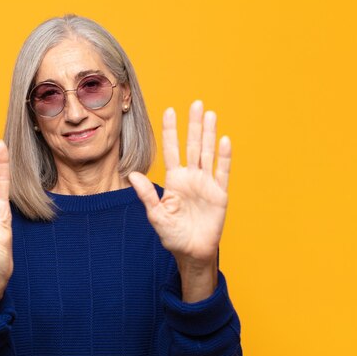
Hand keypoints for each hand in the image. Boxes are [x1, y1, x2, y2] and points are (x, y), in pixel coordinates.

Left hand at [129, 101, 230, 299]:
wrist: (192, 252)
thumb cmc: (172, 235)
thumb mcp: (156, 215)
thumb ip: (146, 195)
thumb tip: (133, 175)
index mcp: (174, 180)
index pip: (172, 150)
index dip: (171, 131)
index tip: (170, 110)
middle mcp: (191, 178)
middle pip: (193, 146)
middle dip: (193, 125)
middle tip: (196, 103)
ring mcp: (206, 184)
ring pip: (208, 153)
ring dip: (209, 134)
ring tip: (210, 115)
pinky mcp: (219, 194)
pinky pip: (222, 172)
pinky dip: (223, 157)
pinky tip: (223, 141)